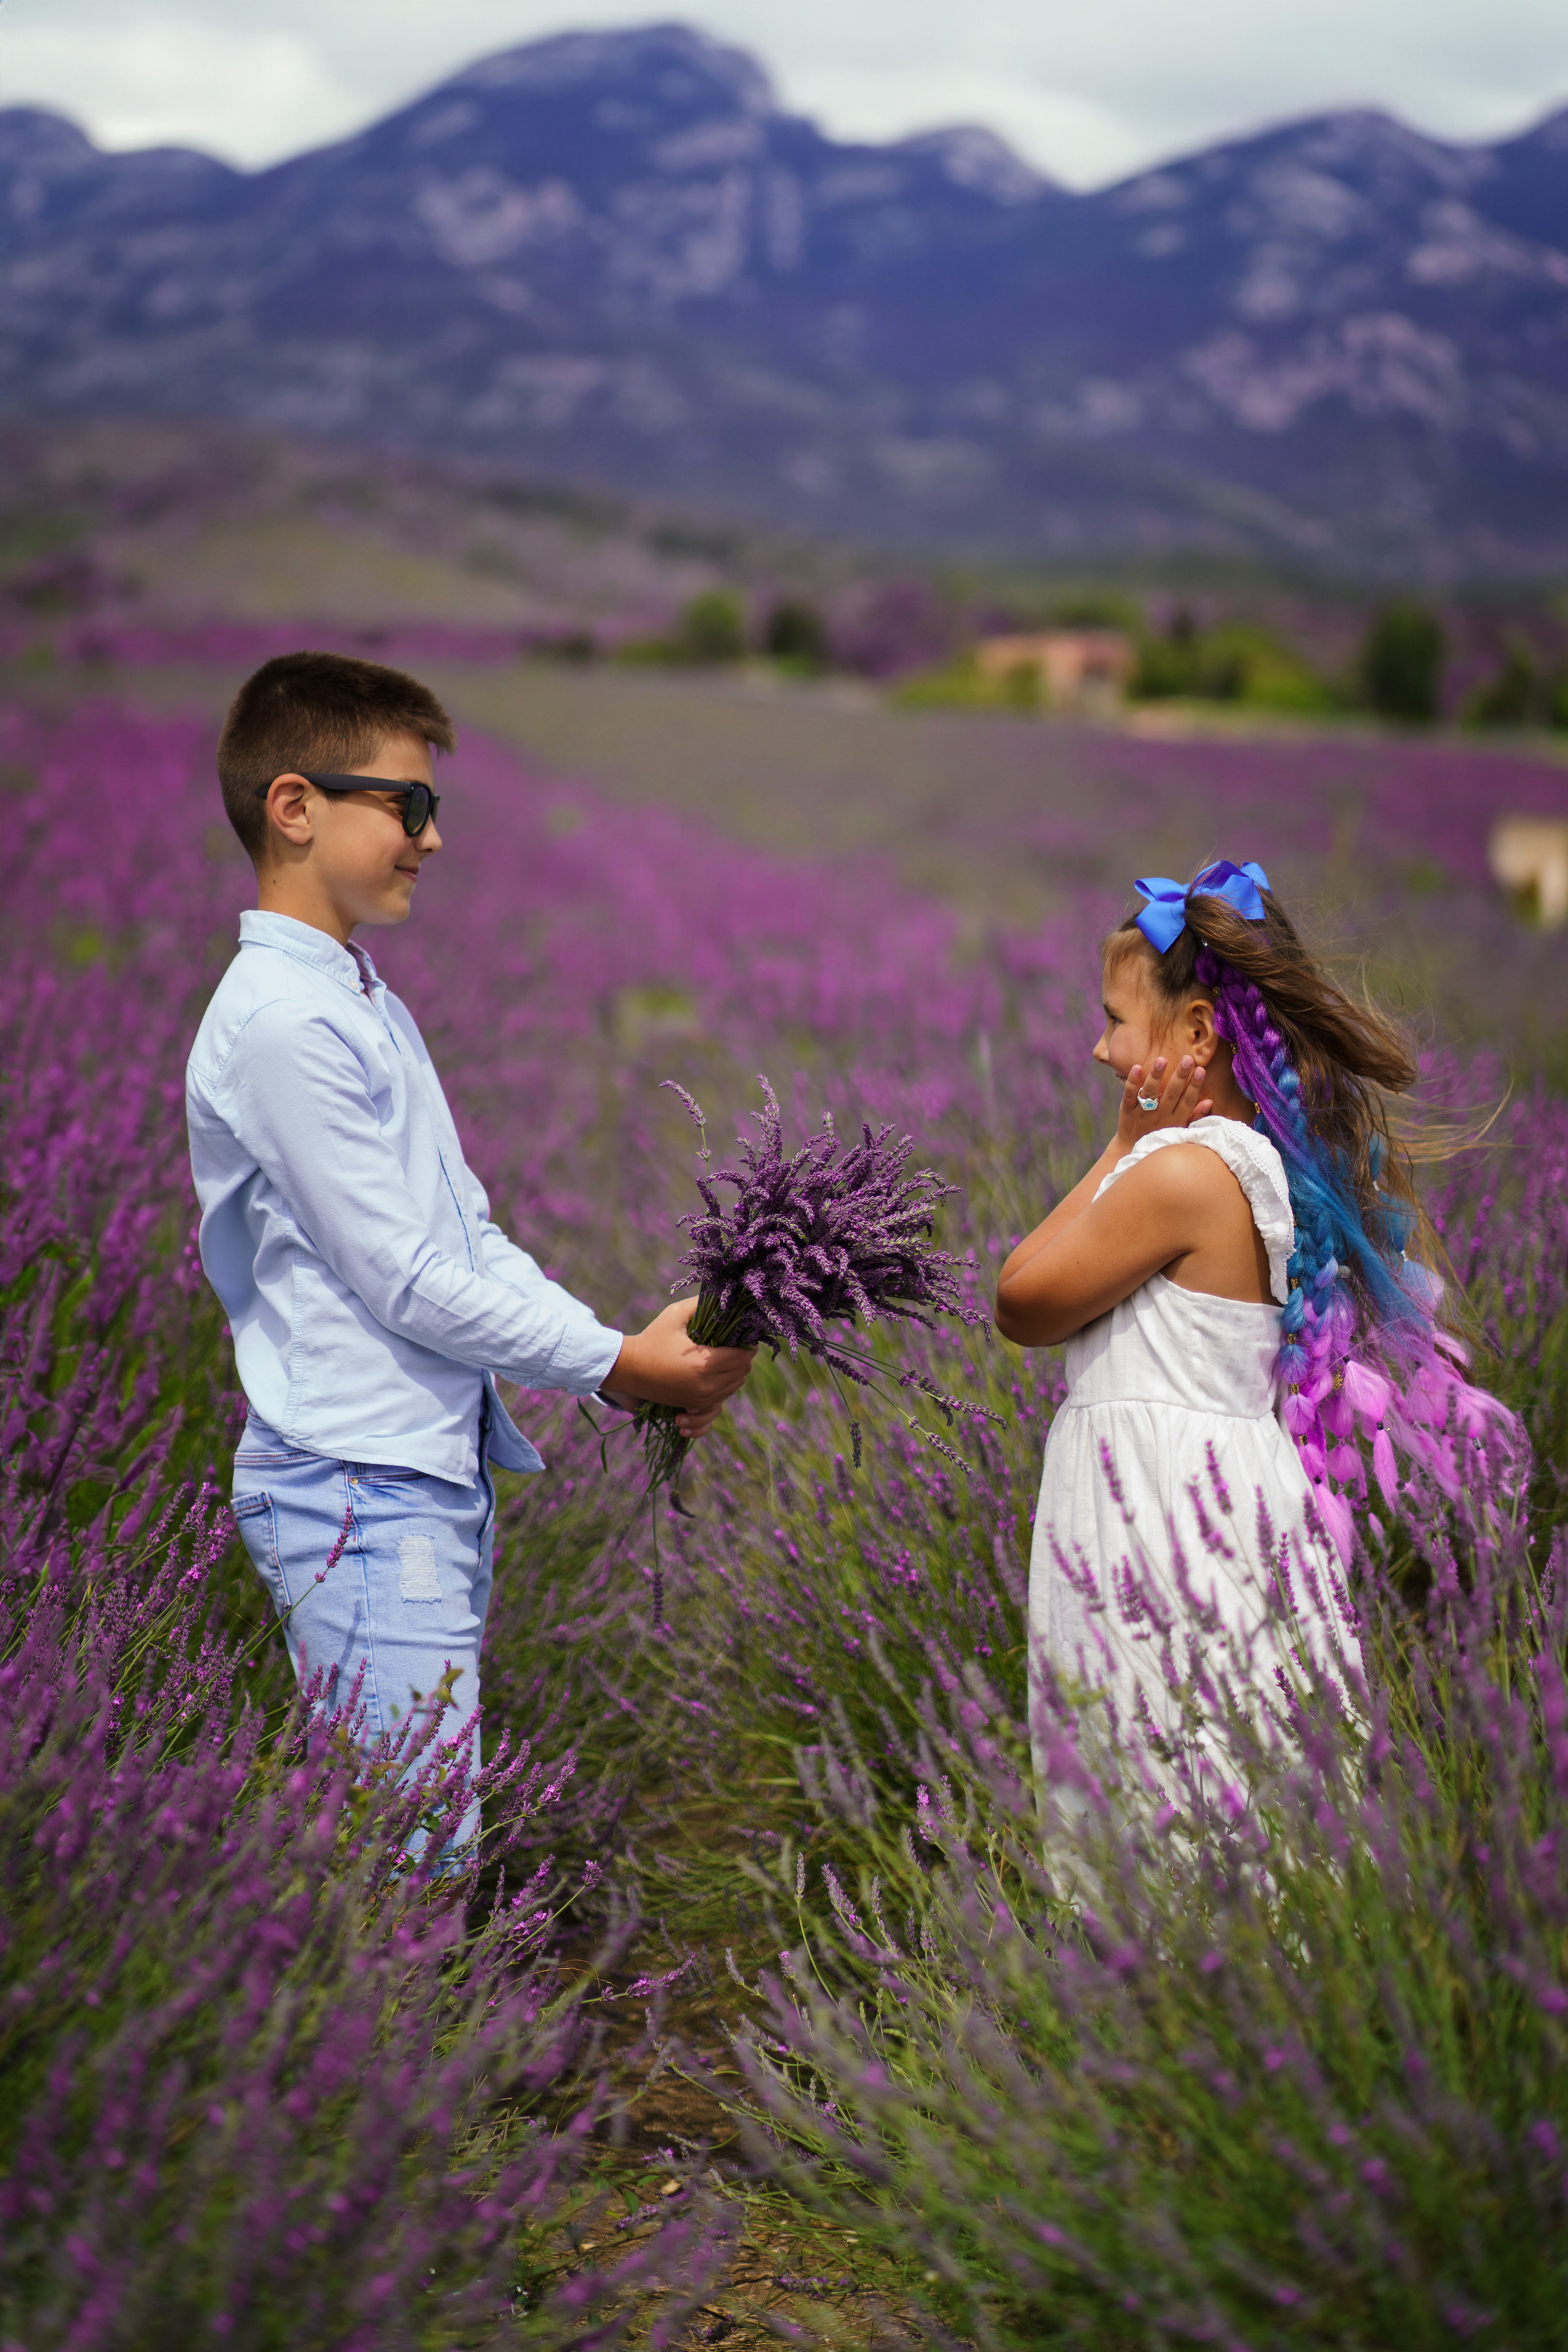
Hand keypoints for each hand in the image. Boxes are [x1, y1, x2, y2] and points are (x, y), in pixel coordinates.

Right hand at [600, 1297, 753, 1442]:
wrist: (628, 1369)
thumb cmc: (652, 1339)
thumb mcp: (674, 1315)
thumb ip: (700, 1303)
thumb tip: (722, 1294)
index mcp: (704, 1363)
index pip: (743, 1357)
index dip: (747, 1345)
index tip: (742, 1336)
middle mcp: (706, 1385)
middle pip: (742, 1374)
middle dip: (742, 1359)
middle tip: (734, 1345)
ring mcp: (700, 1399)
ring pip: (734, 1387)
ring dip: (734, 1373)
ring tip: (725, 1358)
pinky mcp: (693, 1405)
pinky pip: (721, 1399)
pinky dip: (723, 1387)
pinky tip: (716, 1374)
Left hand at [1114, 1054, 1213, 1155]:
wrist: (1130, 1150)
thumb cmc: (1160, 1136)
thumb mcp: (1179, 1130)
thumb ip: (1194, 1116)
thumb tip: (1210, 1102)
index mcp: (1175, 1120)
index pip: (1188, 1101)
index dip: (1194, 1086)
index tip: (1201, 1070)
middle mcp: (1160, 1116)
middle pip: (1171, 1094)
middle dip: (1180, 1076)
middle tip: (1188, 1059)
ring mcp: (1142, 1113)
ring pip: (1150, 1092)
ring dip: (1156, 1076)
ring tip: (1162, 1060)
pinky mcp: (1127, 1110)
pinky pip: (1129, 1095)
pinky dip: (1133, 1082)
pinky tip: (1137, 1067)